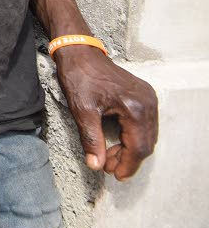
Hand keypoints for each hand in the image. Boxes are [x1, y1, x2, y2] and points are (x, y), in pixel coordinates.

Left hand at [55, 44, 158, 180]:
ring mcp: (148, 98)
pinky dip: (132, 136)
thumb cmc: (79, 77)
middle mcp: (148, 103)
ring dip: (130, 148)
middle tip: (108, 167)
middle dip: (128, 158)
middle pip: (145, 143)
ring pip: (146, 135)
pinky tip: (116, 141)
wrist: (79, 51)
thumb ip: (92, 140)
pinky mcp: (143, 96)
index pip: (138, 147)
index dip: (127, 165)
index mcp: (136, 108)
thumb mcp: (82, 110)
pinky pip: (144, 124)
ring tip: (110, 156)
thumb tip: (96, 165)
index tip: (115, 176)